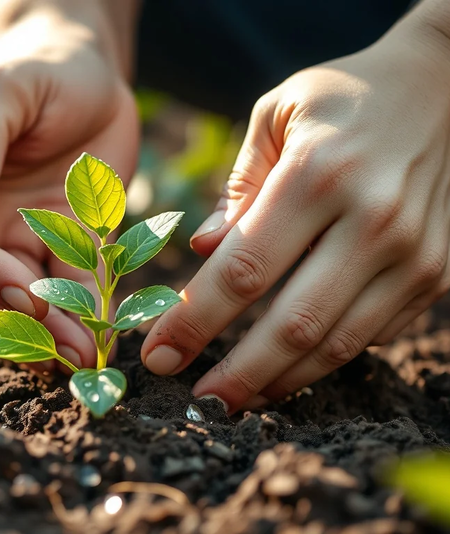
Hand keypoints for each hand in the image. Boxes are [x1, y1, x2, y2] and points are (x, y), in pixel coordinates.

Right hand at [0, 30, 138, 368]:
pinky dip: (63, 322)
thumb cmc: (43, 71)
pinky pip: (43, 293)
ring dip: (34, 334)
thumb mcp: (7, 86)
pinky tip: (87, 344)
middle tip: (60, 348)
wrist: (87, 82)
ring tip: (78, 358)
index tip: (26, 294)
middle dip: (6, 317)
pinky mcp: (32, 252)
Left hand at [142, 24, 449, 411]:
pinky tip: (289, 365)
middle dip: (238, 374)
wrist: (445, 85)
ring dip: (282, 379)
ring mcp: (413, 252)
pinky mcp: (437, 272)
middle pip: (293, 322)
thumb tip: (203, 250)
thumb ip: (238, 187)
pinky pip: (372, 334)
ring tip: (239, 398)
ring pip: (338, 343)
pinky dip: (325, 358)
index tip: (157, 356)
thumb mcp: (276, 115)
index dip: (194, 322)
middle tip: (199, 403)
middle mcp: (373, 218)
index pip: (242, 270)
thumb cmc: (342, 100)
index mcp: (318, 174)